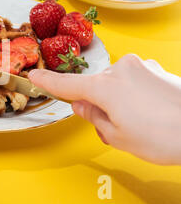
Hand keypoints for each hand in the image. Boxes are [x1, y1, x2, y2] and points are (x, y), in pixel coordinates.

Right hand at [29, 54, 180, 164]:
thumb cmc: (167, 136)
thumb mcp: (117, 136)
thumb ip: (93, 117)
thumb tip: (82, 106)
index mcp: (105, 87)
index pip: (66, 84)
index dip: (48, 81)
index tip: (35, 75)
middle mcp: (121, 70)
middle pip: (95, 86)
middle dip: (98, 103)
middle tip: (112, 126)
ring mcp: (141, 67)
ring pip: (116, 83)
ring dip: (118, 100)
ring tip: (138, 123)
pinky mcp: (157, 70)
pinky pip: (134, 81)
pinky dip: (134, 95)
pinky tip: (149, 113)